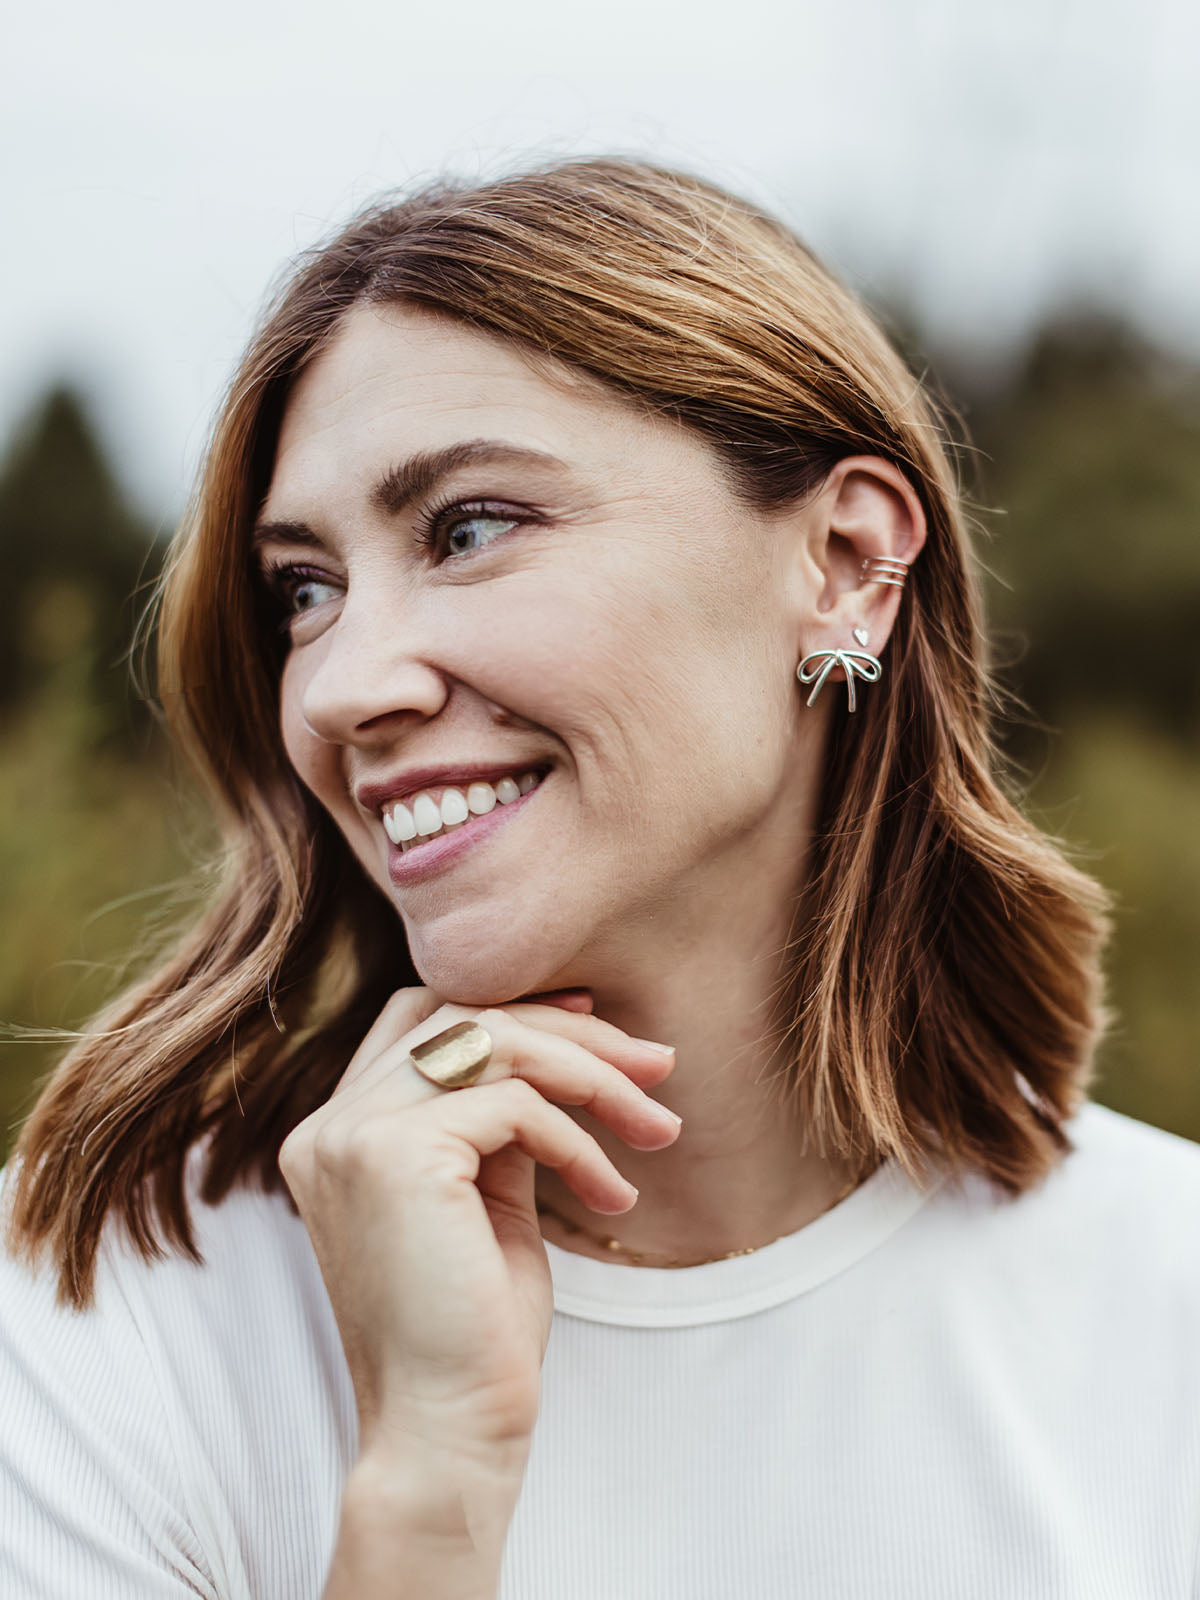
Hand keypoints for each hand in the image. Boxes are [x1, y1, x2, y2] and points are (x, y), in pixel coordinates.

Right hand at [278, 986, 679, 1470]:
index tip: (598, 1027)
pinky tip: (613, 1198)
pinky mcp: (395, 1155)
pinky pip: (516, 1104)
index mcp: (338, 1135)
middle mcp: (329, 1125)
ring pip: (495, 1044)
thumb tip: (560, 1042)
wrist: (447, 1437)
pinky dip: (580, 1141)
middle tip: (658, 1066)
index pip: (422, 1020)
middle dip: (573, 1033)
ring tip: (660, 1129)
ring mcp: (352, 1135)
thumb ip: (500, 1122)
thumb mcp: (489, 1201)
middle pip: (464, 1016)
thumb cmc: (476, 1336)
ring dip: (595, 1077)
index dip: (511, 1007)